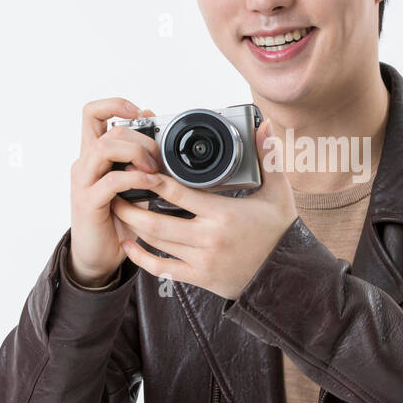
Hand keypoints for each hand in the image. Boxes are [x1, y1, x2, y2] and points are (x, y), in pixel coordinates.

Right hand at [68, 97, 162, 285]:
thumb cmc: (117, 218)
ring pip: (105, 147)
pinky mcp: (89, 202)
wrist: (100, 255)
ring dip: (136, 153)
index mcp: (93, 155)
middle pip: (108, 130)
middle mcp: (84, 164)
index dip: (115, 104)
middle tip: (158, 156)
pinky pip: (112, 180)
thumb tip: (156, 130)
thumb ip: (140, 158)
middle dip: (140, 137)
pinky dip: (135, 178)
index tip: (139, 112)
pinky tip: (151, 184)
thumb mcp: (133, 183)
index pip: (92, 113)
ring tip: (153, 168)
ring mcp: (84, 182)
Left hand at [109, 118, 297, 300]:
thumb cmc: (280, 232)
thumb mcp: (277, 193)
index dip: (152, 181)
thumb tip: (265, 124)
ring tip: (119, 209)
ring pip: (156, 243)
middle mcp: (209, 239)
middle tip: (116, 189)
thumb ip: (268, 157)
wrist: (285, 275)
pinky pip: (162, 269)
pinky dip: (140, 258)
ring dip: (133, 226)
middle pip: (157, 222)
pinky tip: (128, 244)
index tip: (135, 169)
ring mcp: (202, 261)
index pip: (178, 194)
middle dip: (131, 206)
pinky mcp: (199, 278)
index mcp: (224, 214)